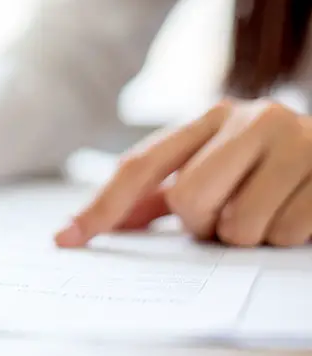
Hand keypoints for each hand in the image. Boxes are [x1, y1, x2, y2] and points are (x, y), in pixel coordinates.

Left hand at [55, 99, 311, 247]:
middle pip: (187, 199)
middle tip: (226, 216)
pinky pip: (284, 233)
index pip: (140, 165)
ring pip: (237, 225)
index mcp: (209, 116)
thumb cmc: (268, 167)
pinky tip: (296, 211)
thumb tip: (98, 224)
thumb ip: (159, 194)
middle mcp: (249, 117)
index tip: (66, 238)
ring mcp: (294, 140)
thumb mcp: (215, 167)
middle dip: (203, 224)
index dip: (102, 205)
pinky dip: (284, 237)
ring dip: (245, 235)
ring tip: (266, 211)